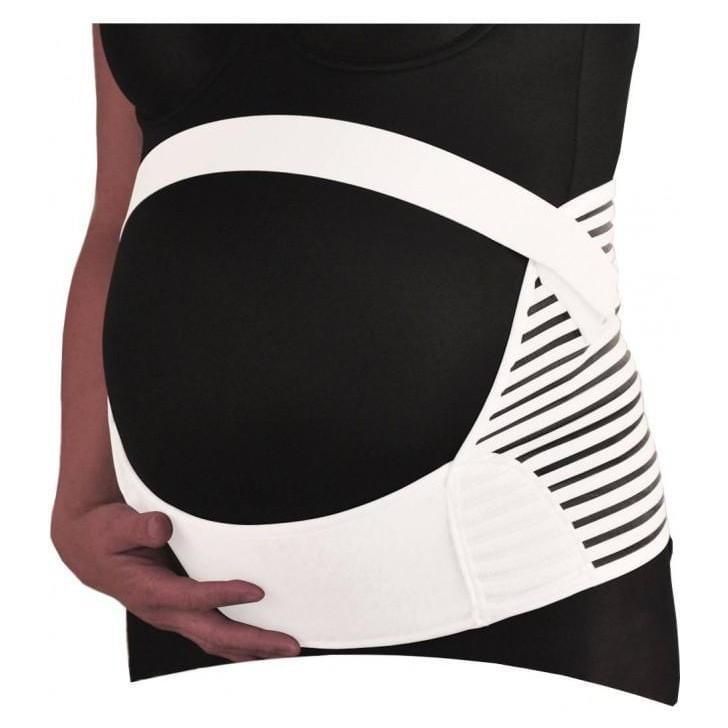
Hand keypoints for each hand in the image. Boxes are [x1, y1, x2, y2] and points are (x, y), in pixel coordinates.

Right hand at [51, 501, 300, 661]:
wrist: (88, 551)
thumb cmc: (104, 536)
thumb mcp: (115, 525)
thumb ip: (138, 526)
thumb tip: (161, 526)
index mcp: (148, 590)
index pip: (191, 598)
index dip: (223, 596)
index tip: (257, 591)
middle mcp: (164, 611)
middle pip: (213, 633)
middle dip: (253, 641)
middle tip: (289, 643)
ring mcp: (173, 616)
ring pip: (216, 640)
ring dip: (252, 648)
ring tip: (287, 649)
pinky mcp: (181, 613)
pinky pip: (213, 633)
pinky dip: (239, 642)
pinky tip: (262, 642)